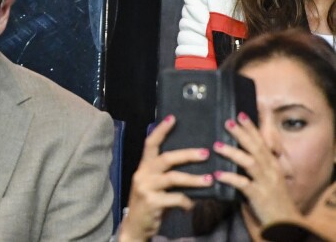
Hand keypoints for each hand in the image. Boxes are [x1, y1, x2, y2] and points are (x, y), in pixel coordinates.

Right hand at [118, 115, 211, 241]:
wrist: (135, 226)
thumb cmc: (150, 201)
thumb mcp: (153, 184)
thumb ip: (165, 173)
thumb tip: (190, 161)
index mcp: (144, 166)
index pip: (151, 142)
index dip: (161, 130)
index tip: (173, 118)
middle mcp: (143, 173)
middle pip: (166, 158)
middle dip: (187, 155)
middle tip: (206, 153)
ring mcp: (146, 187)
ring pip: (173, 178)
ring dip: (194, 179)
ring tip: (210, 180)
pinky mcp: (152, 202)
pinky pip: (175, 199)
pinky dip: (187, 201)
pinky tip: (192, 205)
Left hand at [213, 113, 299, 226]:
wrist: (285, 223)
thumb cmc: (274, 198)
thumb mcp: (270, 177)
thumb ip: (258, 163)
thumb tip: (241, 148)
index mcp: (272, 164)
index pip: (261, 142)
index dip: (251, 128)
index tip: (240, 114)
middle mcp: (270, 170)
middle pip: (255, 148)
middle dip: (241, 134)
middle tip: (227, 122)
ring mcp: (265, 183)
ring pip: (249, 163)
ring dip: (232, 153)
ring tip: (217, 146)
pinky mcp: (259, 196)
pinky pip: (243, 184)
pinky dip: (230, 178)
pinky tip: (217, 175)